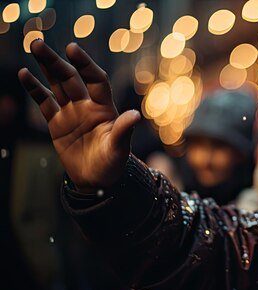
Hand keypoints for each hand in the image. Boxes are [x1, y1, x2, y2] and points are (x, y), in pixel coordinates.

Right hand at [18, 40, 139, 191]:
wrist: (97, 180)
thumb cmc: (113, 163)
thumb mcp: (119, 148)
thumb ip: (124, 131)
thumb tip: (135, 115)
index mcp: (105, 107)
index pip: (96, 79)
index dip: (85, 63)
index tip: (72, 48)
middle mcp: (87, 105)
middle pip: (71, 78)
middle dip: (56, 61)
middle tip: (39, 44)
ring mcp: (71, 112)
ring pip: (57, 85)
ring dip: (46, 67)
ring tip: (34, 46)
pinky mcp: (56, 123)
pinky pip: (44, 102)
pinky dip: (34, 89)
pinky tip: (25, 73)